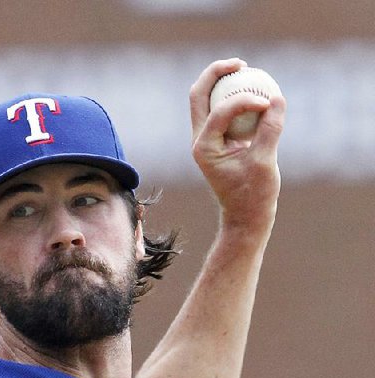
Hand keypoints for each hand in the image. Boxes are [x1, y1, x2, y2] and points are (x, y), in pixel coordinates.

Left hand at [190, 58, 285, 235]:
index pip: (220, 111)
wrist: (246, 217)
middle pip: (199, 95)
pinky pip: (224, 108)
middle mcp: (200, 140)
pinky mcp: (220, 139)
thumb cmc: (253, 196)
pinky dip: (237, 96)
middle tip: (241, 63)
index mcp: (204, 147)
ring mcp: (207, 138)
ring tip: (246, 68)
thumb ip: (270, 130)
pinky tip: (255, 88)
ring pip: (207, 99)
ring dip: (223, 81)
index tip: (268, 104)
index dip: (245, 99)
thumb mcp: (265, 163)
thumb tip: (277, 97)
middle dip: (217, 73)